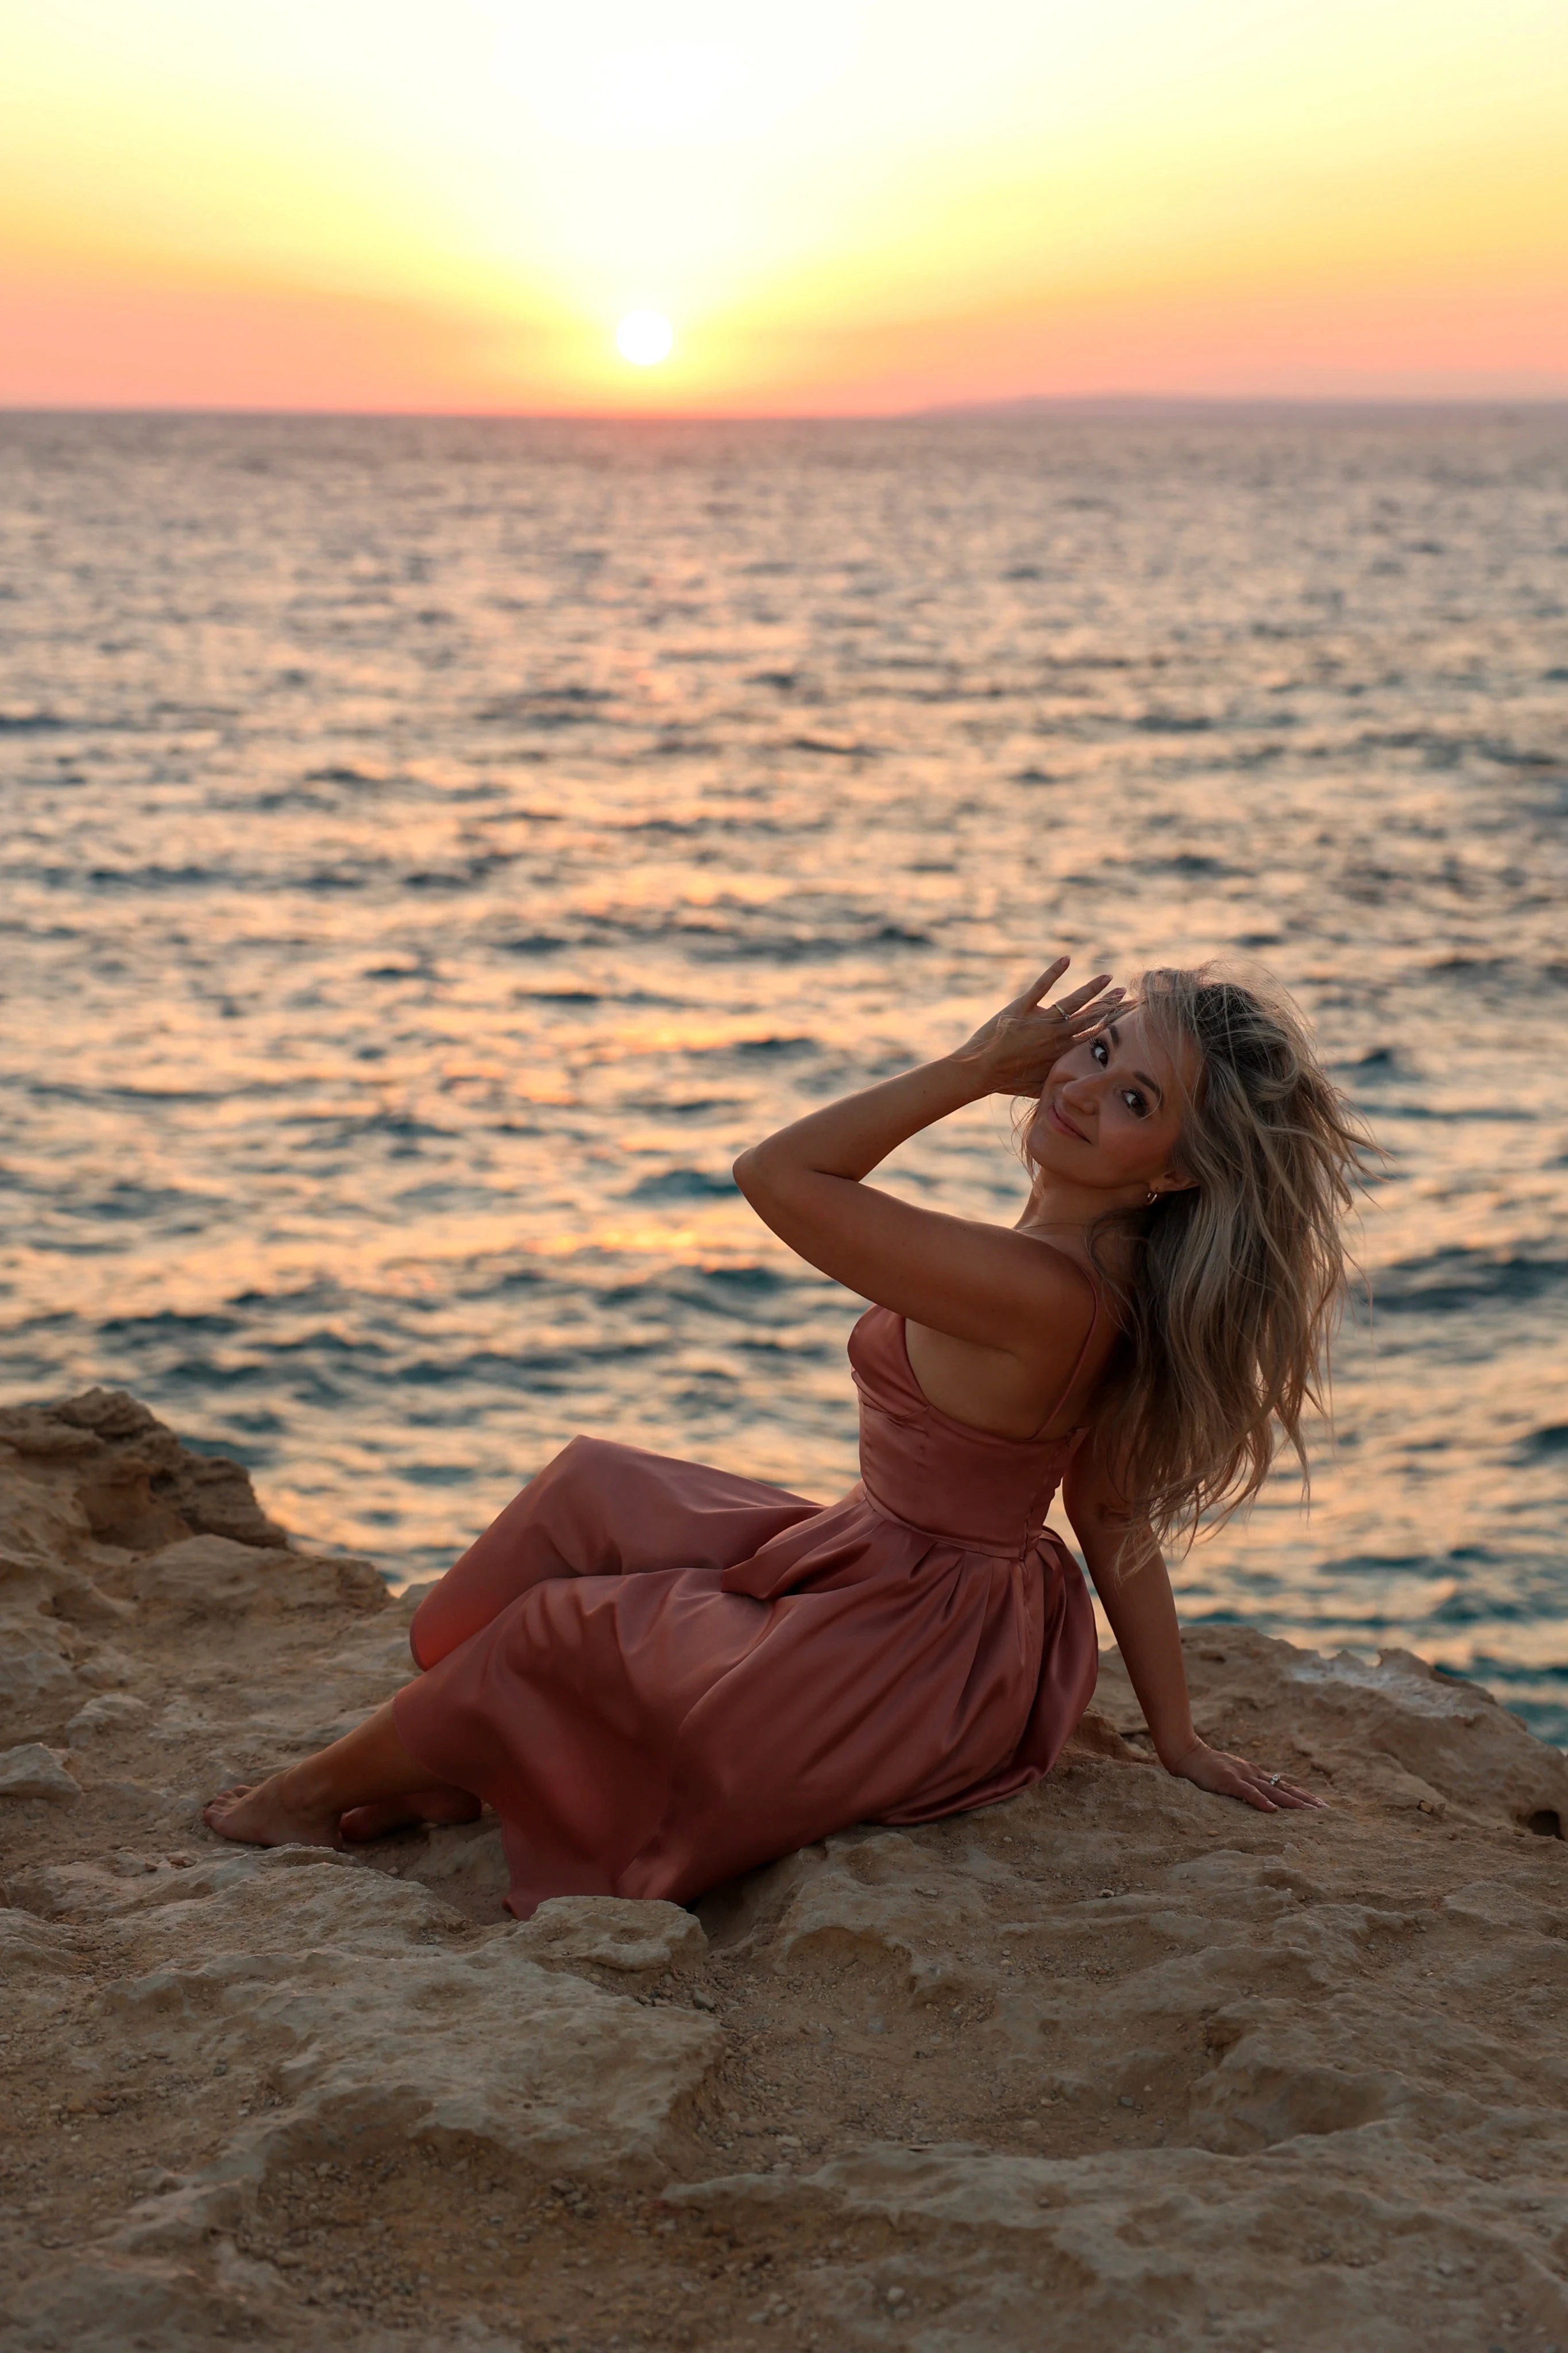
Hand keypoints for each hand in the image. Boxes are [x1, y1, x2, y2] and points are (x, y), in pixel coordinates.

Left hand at [951, 958, 1124, 1097]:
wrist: (981, 1070)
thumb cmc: (1009, 1081)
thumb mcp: (1041, 1086)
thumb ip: (1060, 1082)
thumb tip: (1076, 1088)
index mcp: (1064, 1053)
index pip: (1096, 1036)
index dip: (1114, 1025)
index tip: (1129, 1018)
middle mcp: (1058, 1035)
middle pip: (1092, 1017)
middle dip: (1112, 1005)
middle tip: (1129, 994)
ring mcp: (1042, 1020)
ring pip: (1074, 1001)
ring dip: (1093, 988)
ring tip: (1108, 978)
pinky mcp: (1023, 1007)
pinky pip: (1042, 985)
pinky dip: (1055, 971)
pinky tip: (1067, 959)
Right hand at [1163, 1739, 1325, 1811]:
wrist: (1187, 1753)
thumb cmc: (1206, 1767)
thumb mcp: (1232, 1775)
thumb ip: (1246, 1785)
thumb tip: (1262, 1799)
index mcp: (1254, 1774)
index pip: (1284, 1786)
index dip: (1302, 1796)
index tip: (1320, 1806)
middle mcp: (1253, 1774)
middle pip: (1285, 1789)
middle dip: (1306, 1801)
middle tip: (1325, 1811)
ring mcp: (1242, 1776)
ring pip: (1273, 1791)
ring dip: (1292, 1803)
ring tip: (1310, 1813)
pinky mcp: (1228, 1781)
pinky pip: (1248, 1793)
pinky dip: (1261, 1801)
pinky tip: (1272, 1811)